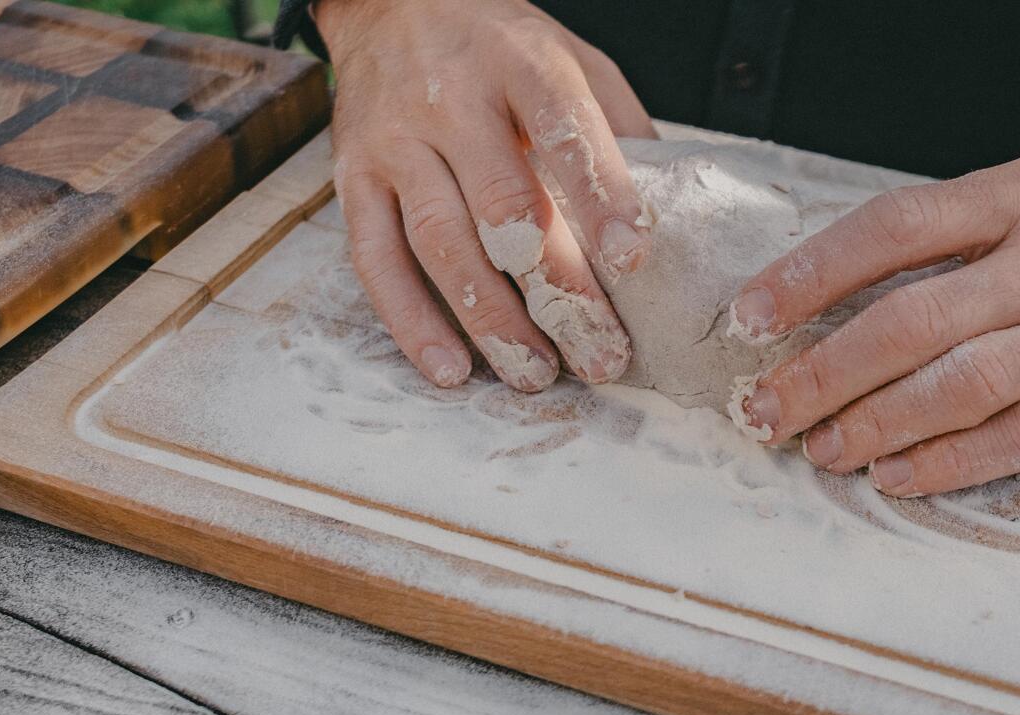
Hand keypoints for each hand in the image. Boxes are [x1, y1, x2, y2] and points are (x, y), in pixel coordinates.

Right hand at [314, 0, 654, 390]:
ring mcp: (394, 141)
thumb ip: (618, 128)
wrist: (392, 3)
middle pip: (504, 204)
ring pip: (441, 243)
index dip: (600, 196)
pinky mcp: (352, 179)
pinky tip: (451, 368)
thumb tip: (668, 218)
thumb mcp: (571, 58)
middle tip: (600, 353)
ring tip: (535, 373)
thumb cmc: (500, 47)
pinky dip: (412, 322)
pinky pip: (377, 261)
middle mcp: (451, 100)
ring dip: (491, 320)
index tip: (633, 259)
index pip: (563, 128)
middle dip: (557, 288)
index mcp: (519, 63)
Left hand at [726, 156, 1019, 495]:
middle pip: (912, 319)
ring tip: (823, 449)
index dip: (810, 275)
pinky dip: (957, 460)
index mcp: (1015, 199)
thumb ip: (954, 237)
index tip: (750, 318)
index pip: (891, 230)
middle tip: (765, 410)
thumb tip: (837, 292)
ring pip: (964, 383)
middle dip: (824, 372)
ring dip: (878, 423)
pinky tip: (901, 474)